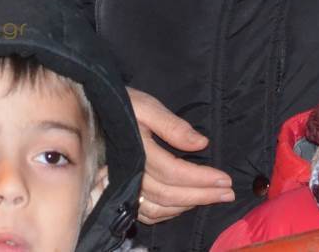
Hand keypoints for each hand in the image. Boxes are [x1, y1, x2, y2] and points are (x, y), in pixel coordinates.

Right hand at [128, 87, 234, 224]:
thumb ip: (172, 125)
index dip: (201, 178)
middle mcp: (129, 172)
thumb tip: (201, 144)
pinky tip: (182, 206)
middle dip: (202, 196)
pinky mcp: (120, 190)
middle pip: (169, 194)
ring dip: (186, 206)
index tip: (225, 179)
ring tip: (210, 198)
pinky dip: (166, 214)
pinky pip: (144, 212)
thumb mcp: (147, 106)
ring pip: (157, 207)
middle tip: (227, 194)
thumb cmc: (122, 105)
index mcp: (137, 150)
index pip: (174, 172)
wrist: (91, 111)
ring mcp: (123, 184)